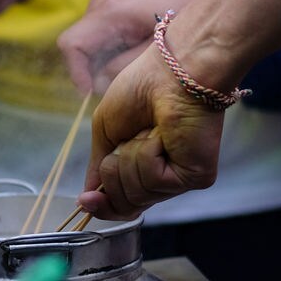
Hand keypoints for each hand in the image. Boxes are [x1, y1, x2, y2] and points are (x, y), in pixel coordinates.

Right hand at [57, 0, 192, 94]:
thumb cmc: (186, 7)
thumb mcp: (159, 47)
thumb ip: (125, 66)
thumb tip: (99, 85)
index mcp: (110, 12)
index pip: (71, 45)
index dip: (76, 72)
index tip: (90, 92)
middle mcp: (100, 5)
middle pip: (76, 47)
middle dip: (90, 71)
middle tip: (115, 88)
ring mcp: (103, 4)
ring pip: (86, 43)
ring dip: (100, 62)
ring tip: (128, 72)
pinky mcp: (109, 7)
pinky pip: (97, 36)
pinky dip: (108, 53)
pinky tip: (132, 57)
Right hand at [78, 46, 224, 220]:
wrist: (171, 73)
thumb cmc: (140, 90)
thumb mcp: (104, 131)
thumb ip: (97, 168)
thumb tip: (86, 198)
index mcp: (142, 168)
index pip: (121, 204)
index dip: (101, 207)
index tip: (85, 201)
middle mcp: (163, 178)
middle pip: (125, 205)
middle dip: (113, 173)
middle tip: (125, 141)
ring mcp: (179, 179)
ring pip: (136, 194)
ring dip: (130, 158)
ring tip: (149, 131)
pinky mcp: (195, 176)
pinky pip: (154, 182)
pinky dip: (148, 155)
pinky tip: (162, 135)